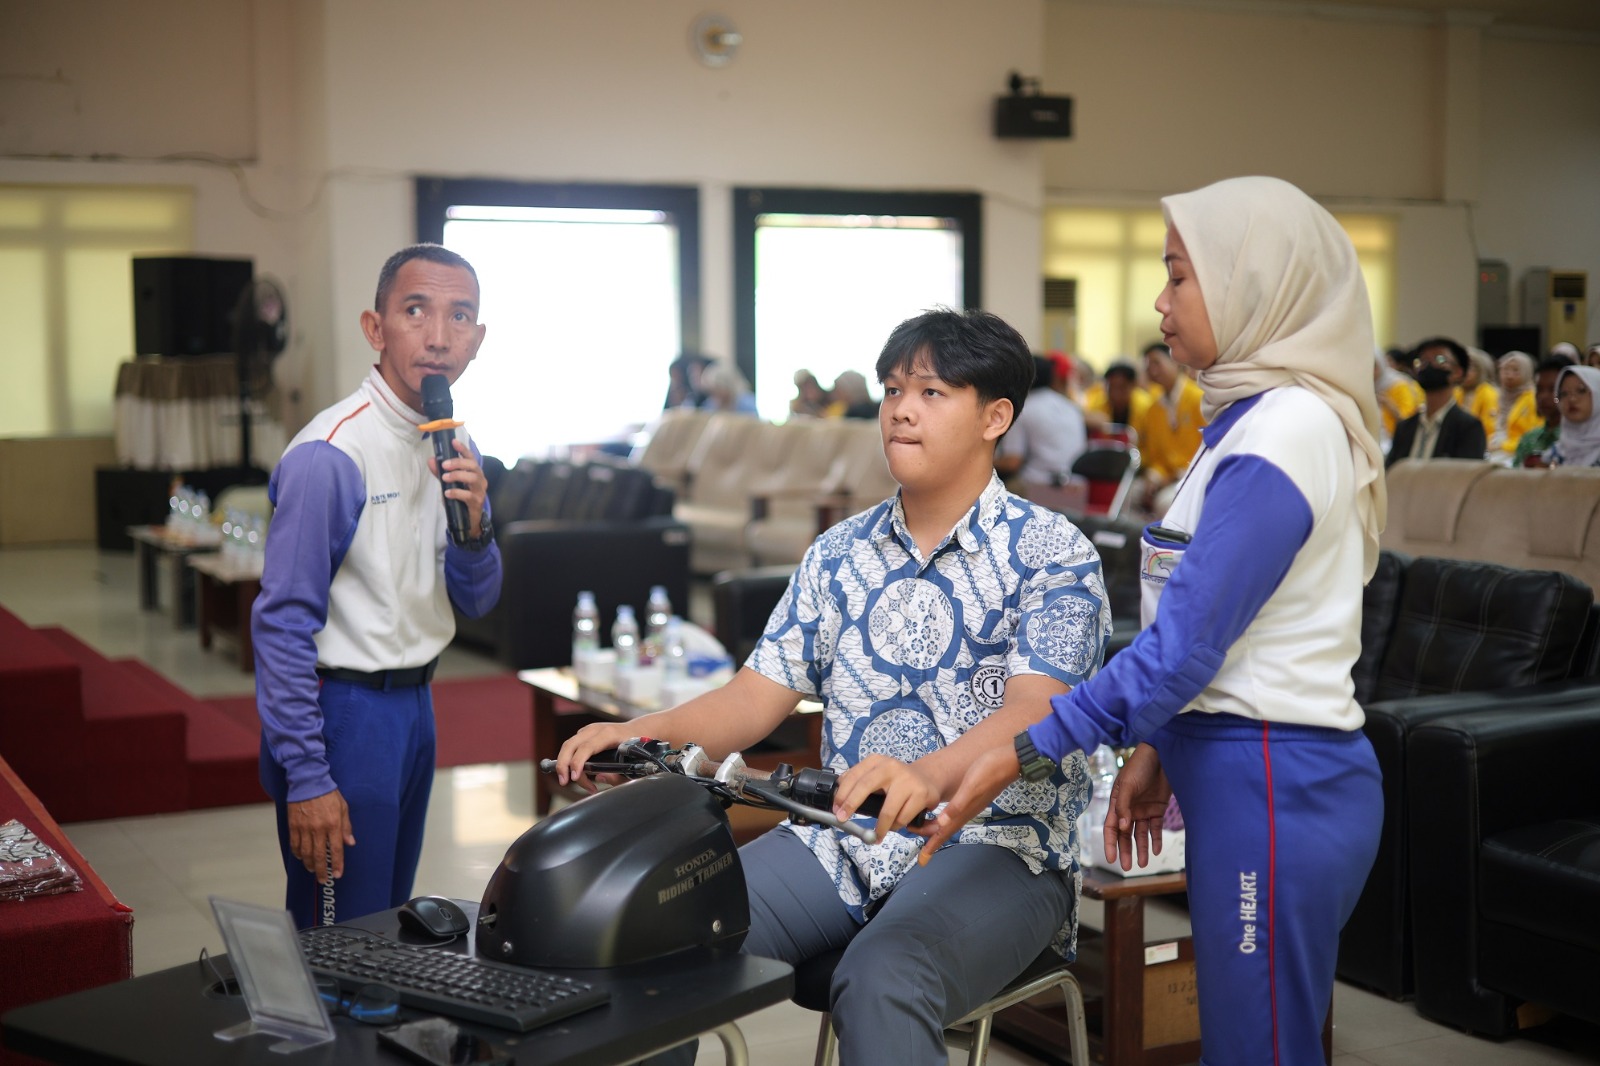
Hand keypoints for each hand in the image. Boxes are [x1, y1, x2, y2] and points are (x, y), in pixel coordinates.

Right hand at [288, 790, 354, 882]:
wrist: (308, 782)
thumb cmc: (328, 793)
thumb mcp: (343, 807)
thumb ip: (346, 827)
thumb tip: (350, 843)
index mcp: (333, 824)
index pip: (336, 849)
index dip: (337, 864)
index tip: (337, 874)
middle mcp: (318, 828)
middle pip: (319, 856)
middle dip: (322, 870)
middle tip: (323, 880)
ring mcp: (304, 828)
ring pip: (306, 853)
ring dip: (309, 864)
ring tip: (313, 870)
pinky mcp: (293, 826)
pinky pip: (295, 845)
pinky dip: (298, 854)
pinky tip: (301, 858)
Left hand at [430, 439, 487, 536]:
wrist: (469, 521)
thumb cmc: (460, 500)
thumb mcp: (449, 484)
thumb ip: (440, 472)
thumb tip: (431, 460)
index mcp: (474, 472)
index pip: (470, 457)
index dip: (463, 449)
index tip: (453, 442)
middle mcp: (480, 479)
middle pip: (473, 466)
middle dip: (458, 463)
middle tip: (445, 465)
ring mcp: (480, 491)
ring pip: (473, 478)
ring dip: (457, 475)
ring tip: (445, 478)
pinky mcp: (477, 502)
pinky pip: (468, 495)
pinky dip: (457, 492)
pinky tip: (447, 493)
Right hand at [554, 721, 646, 791]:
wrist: (637, 730)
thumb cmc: (635, 747)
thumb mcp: (632, 762)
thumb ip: (618, 774)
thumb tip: (599, 779)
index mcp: (608, 734)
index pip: (586, 748)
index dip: (578, 763)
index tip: (574, 777)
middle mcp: (595, 729)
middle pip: (570, 745)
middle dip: (563, 765)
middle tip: (564, 782)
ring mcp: (588, 730)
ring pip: (568, 746)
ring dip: (564, 764)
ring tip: (570, 781)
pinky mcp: (585, 734)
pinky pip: (571, 747)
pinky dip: (569, 760)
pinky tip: (575, 773)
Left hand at [833, 755, 939, 837]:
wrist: (927, 778)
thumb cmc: (896, 781)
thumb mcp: (877, 775)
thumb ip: (859, 782)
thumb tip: (838, 800)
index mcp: (876, 761)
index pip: (855, 776)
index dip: (843, 794)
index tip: (836, 810)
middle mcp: (891, 767)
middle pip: (865, 786)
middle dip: (851, 805)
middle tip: (843, 821)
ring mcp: (907, 780)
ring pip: (887, 811)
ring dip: (880, 827)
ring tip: (878, 833)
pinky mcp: (921, 794)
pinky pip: (902, 818)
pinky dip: (896, 826)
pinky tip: (895, 825)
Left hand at [911, 743, 1019, 862]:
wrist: (1010, 761)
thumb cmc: (990, 771)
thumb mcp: (971, 786)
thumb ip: (958, 805)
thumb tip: (942, 822)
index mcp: (964, 811)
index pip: (944, 832)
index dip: (932, 845)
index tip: (922, 860)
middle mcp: (967, 811)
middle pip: (945, 829)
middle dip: (931, 838)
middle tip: (917, 845)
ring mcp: (971, 805)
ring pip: (950, 822)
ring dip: (937, 829)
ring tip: (925, 831)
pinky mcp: (974, 797)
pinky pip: (955, 814)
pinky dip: (945, 818)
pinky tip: (942, 816)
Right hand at [1102, 744, 1172, 871]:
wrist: (1163, 754)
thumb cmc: (1140, 765)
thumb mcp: (1128, 784)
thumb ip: (1124, 806)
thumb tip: (1122, 827)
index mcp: (1117, 802)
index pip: (1110, 827)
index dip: (1110, 843)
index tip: (1111, 859)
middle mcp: (1129, 808)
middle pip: (1125, 834)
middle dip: (1125, 850)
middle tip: (1127, 867)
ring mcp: (1144, 809)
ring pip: (1140, 834)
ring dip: (1141, 848)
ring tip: (1143, 864)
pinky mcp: (1158, 808)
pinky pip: (1156, 828)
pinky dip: (1155, 839)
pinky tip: (1155, 850)